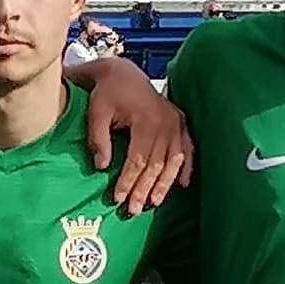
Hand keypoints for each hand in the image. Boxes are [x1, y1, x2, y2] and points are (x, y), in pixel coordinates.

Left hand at [75, 58, 191, 211]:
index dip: (128, 181)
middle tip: (134, 210)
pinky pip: (188, 149)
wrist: (123, 73)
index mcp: (146, 119)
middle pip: (157, 164)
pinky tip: (183, 185)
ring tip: (154, 203)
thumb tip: (101, 167)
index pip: (138, 159)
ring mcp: (176, 123)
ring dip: (165, 184)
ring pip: (173, 161)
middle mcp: (166, 122)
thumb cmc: (107, 93)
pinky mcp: (181, 122)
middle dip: (145, 189)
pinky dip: (186, 167)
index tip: (118, 199)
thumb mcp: (96, 112)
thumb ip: (98, 139)